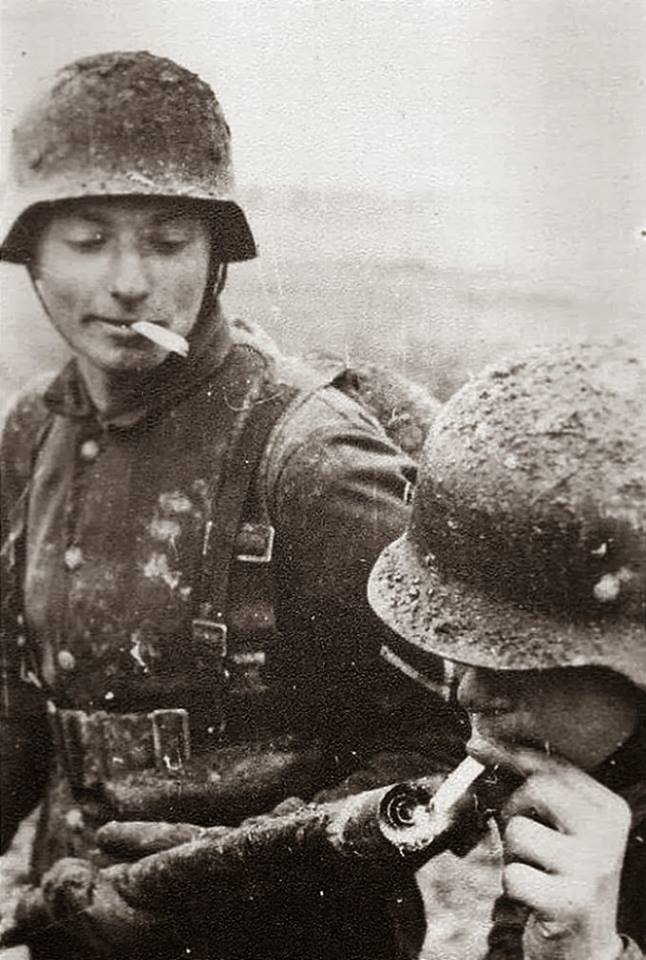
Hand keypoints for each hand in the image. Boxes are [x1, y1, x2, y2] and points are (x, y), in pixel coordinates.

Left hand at [488, 744, 629, 959]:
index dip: (511, 752)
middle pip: (537, 787)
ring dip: (513, 853)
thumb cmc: (562, 875)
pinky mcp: (572, 902)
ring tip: (535, 871)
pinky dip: (513, 886)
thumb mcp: (558, 827)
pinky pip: (514, 875)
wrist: (586, 946)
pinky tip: (535, 897)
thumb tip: (479, 746)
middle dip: (513, 808)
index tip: (477, 745)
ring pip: (519, 830)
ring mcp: (593, 868)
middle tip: (521, 837)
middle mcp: (608, 833)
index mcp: (609, 808)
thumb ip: (530, 788)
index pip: (555, 765)